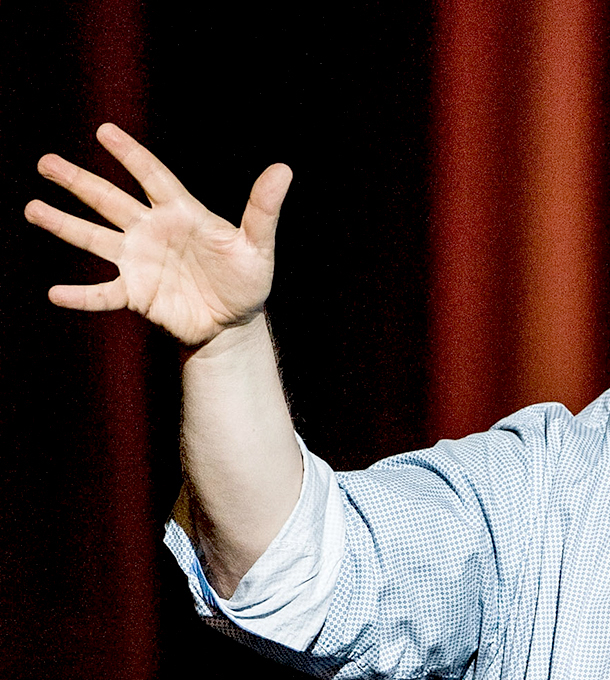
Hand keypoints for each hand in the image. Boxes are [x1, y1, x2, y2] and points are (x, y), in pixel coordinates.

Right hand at [24, 122, 291, 347]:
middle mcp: (151, 231)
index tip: (105, 132)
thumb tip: (284, 169)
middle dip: (78, 182)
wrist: (233, 325)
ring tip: (32, 208)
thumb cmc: (246, 281)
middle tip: (46, 162)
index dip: (130, 155)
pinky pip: (103, 293)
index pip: (151, 176)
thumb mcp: (257, 247)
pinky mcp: (136, 294)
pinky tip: (55, 293)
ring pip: (94, 239)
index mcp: (180, 213)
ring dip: (64, 224)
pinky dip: (80, 296)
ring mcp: (139, 261)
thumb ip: (263, 210)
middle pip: (109, 200)